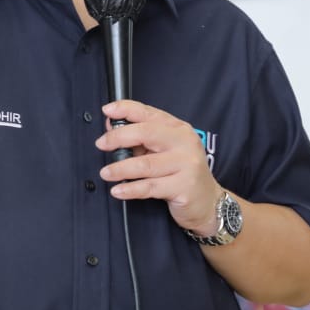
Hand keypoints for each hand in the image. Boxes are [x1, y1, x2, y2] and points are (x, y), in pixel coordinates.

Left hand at [96, 100, 221, 233]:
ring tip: (106, 172)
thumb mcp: (162, 149)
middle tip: (101, 144)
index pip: (148, 113)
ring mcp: (187, 165)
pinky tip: (118, 190)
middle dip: (118, 137)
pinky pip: (150, 187)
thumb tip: (111, 127)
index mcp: (177, 128)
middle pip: (146, 133)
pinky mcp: (184, 187)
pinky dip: (130, 189)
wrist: (208, 200)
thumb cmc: (181, 171)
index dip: (125, 109)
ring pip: (145, 164)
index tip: (107, 111)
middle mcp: (184, 142)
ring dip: (120, 168)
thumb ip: (139, 137)